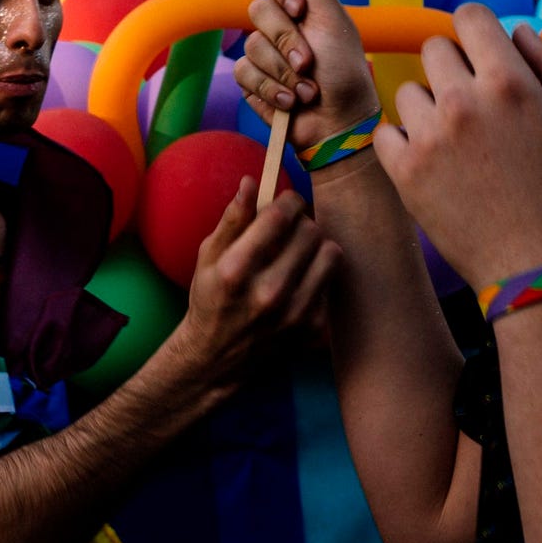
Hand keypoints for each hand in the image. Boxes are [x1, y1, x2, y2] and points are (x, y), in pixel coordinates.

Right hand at [160, 178, 340, 384]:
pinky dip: (319, 274)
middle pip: (310, 231)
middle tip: (292, 228)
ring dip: (317, 245)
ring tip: (301, 250)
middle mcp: (268, 293)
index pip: (280, 216)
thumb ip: (232, 218)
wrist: (217, 360)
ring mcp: (293, 314)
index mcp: (237, 270)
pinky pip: (331, 281)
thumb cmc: (210, 299)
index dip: (288, 200)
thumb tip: (251, 182)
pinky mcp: (311, 329)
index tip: (287, 201)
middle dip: (302, 222)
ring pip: (330, 253)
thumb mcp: (209, 256)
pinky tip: (302, 279)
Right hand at [237, 0, 380, 157]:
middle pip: (258, 9)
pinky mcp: (252, 79)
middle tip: (310, 61)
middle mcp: (279, 21)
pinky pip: (245, 74)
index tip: (299, 8)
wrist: (338, 124)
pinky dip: (272, 90)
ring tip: (308, 89)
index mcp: (300, 0)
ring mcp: (263, 50)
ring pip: (251, 46)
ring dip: (284, 72)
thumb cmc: (344, 72)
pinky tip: (292, 101)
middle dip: (287, 41)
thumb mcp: (331, 20)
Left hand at [376, 7, 541, 289]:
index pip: (470, 16)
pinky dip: (403, 142)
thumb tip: (520, 30)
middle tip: (476, 105)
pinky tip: (432, 160)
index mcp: (510, 82)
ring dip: (429, 106)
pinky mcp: (404, 171)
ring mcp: (429, 136)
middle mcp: (463, 101)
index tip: (484, 54)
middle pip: (435, 48)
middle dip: (455, 67)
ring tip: (457, 141)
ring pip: (409, 90)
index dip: (479, 31)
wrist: (539, 269)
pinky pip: (385, 131)